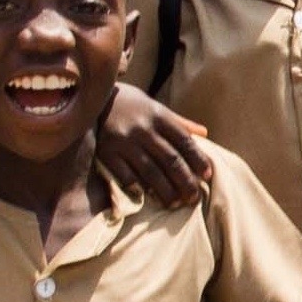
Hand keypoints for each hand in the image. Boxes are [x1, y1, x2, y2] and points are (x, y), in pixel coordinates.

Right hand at [97, 80, 211, 203]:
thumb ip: (178, 122)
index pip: (185, 141)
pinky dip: (138, 188)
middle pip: (171, 160)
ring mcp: (124, 141)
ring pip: (151, 172)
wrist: (93, 97)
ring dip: (166, 191)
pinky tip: (147, 198)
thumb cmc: (130, 105)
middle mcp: (144, 128)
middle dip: (186, 182)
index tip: (208, 176)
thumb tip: (204, 133)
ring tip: (175, 204)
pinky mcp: (106, 152)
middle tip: (194, 198)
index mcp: (159, 115)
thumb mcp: (155, 107)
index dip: (199, 160)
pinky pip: (126, 175)